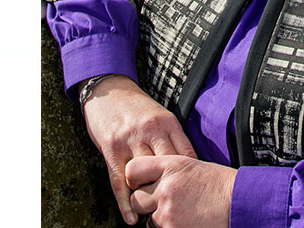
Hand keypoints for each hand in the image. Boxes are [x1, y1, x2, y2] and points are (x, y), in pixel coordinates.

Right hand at [81, 75, 196, 223]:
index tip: (196, 196)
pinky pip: (120, 181)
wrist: (107, 89)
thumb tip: (191, 167)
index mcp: (167, 123)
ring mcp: (130, 140)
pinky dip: (125, 203)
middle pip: (168, 170)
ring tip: (154, 218)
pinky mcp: (112, 148)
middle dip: (173, 192)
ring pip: (145, 178)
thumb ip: (173, 138)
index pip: (187, 158)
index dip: (192, 180)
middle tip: (178, 211)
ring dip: (149, 199)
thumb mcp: (160, 116)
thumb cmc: (135, 106)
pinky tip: (131, 218)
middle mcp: (151, 132)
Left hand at [124, 155, 235, 227]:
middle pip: (135, 198)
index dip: (135, 179)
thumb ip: (165, 172)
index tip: (142, 184)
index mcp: (169, 165)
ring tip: (184, 213)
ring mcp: (168, 212)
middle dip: (145, 204)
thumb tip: (146, 182)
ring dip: (160, 219)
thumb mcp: (190, 166)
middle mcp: (165, 187)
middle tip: (163, 204)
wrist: (242, 203)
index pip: (132, 170)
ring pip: (148, 220)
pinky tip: (187, 222)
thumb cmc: (219, 185)